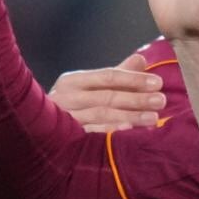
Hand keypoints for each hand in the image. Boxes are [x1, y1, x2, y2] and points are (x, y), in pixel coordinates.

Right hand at [49, 52, 165, 131]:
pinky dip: (110, 132)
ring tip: (153, 118)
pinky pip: (92, 134)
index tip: (157, 83)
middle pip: (106, 96)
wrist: (37, 131)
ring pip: (101, 115)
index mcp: (73, 81)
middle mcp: (67, 97)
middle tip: (161, 101)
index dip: (133, 79)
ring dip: (129, 116)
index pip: (107, 76)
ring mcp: (65, 119)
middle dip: (136, 98)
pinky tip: (128, 132)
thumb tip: (142, 59)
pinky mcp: (66, 139)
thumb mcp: (91, 87)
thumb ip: (117, 75)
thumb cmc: (72, 106)